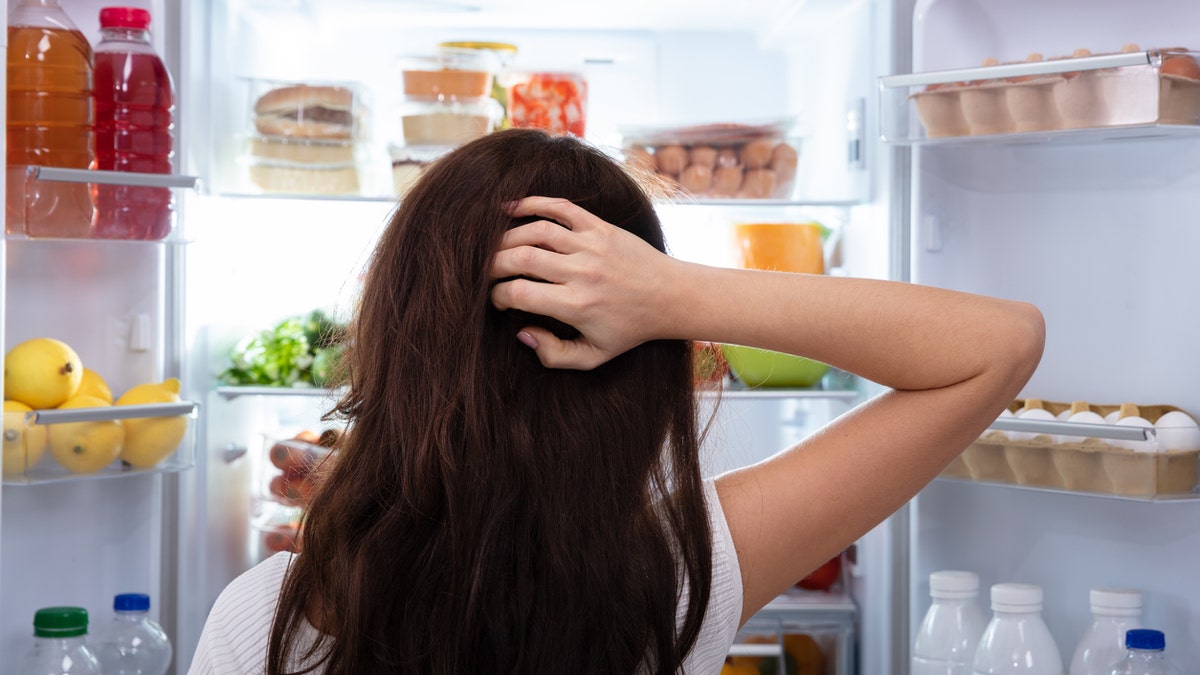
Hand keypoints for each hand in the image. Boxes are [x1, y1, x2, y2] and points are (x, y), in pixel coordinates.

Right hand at [489, 196, 678, 369]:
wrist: (670, 297)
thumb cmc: (629, 329)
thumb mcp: (594, 356)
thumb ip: (554, 355)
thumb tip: (522, 333)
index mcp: (576, 305)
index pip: (518, 293)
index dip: (497, 296)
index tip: (498, 300)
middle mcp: (581, 272)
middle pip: (519, 258)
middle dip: (492, 265)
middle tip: (486, 273)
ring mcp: (591, 245)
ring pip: (535, 231)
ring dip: (506, 237)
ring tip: (495, 248)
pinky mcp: (600, 227)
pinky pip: (560, 208)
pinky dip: (533, 203)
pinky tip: (511, 208)